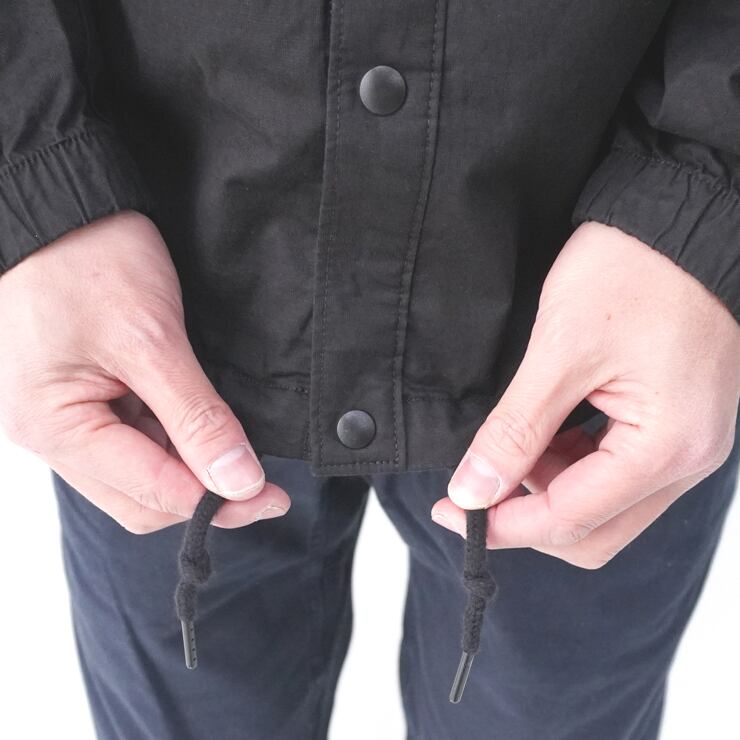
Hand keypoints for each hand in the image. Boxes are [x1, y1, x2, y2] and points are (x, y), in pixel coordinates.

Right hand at [0, 210, 289, 532]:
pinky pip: (135, 442)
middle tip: (264, 483)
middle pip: (142, 497)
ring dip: (192, 471)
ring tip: (240, 452)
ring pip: (142, 474)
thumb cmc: (88, 259)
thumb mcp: (151, 340)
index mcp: (54, 427)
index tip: (272, 496)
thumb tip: (238, 482)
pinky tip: (207, 430)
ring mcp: (67, 418)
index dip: (217, 503)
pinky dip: (176, 443)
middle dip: (205, 495)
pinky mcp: (86, 399)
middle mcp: (53, 434)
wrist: (63, 207)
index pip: (150, 493)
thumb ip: (195, 418)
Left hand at [431, 221, 739, 568]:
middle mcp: (688, 459)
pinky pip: (617, 473)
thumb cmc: (632, 271)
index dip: (504, 526)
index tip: (452, 512)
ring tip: (511, 445)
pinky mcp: (674, 426)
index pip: (572, 520)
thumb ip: (516, 431)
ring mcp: (686, 445)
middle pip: (595, 532)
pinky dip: (571, 466)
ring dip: (547, 488)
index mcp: (667, 447)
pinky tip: (542, 435)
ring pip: (604, 507)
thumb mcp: (559, 351)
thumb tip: (473, 491)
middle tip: (475, 487)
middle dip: (527, 517)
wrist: (679, 222)